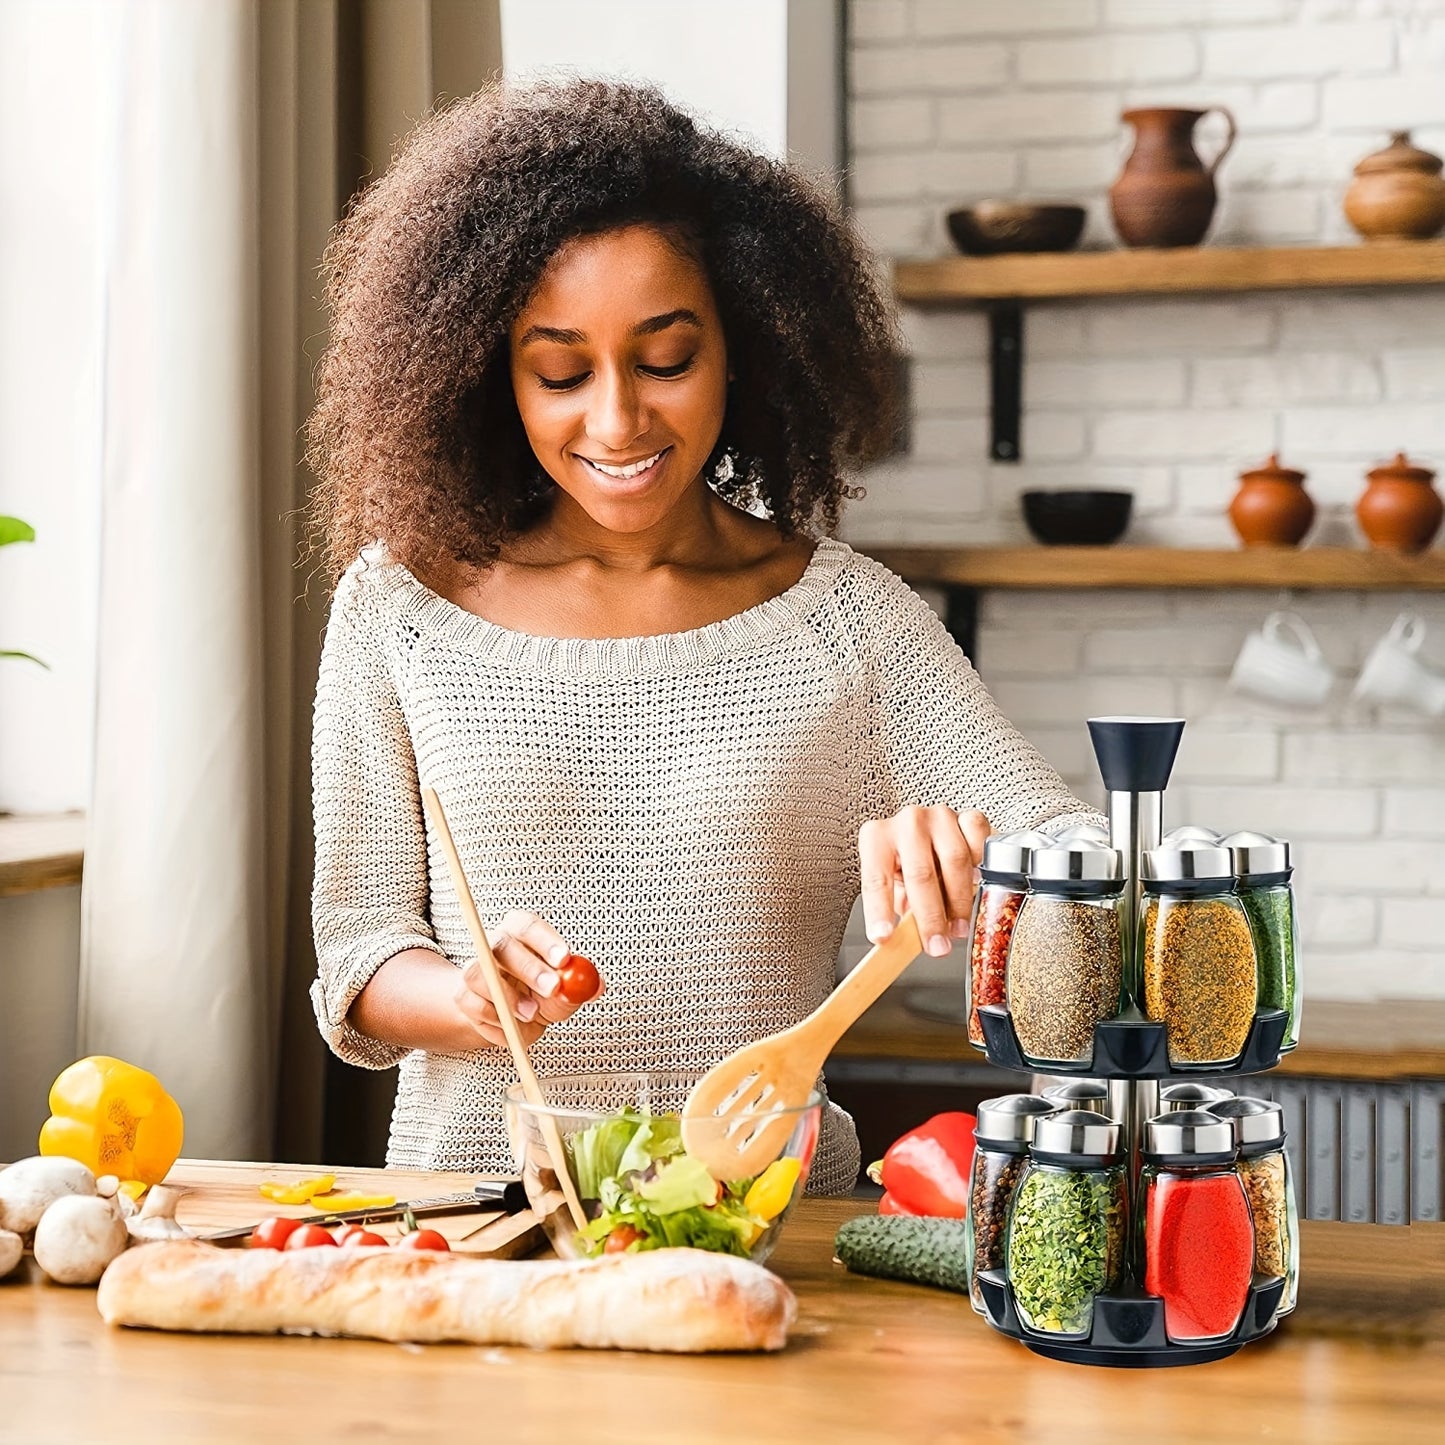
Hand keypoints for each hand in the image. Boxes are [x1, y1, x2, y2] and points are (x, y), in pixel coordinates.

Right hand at [453, 909, 606, 1049]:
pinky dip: (496, 1021)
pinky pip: (473, 1005)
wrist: (512, 1018)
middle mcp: (493, 944)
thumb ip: (580, 987)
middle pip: (501, 946)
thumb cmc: (542, 995)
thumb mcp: (566, 992)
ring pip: (478, 974)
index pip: (528, 926)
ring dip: (508, 998)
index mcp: (521, 932)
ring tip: (531, 1014)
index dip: (545, 940)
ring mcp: (473, 968)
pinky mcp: (462, 994)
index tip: (564, 959)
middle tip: (553, 989)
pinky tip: (512, 1025)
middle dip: (529, 968)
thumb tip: (596, 985)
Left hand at [858, 806, 991, 957]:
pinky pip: (979, 841)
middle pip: (920, 873)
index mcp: (877, 837)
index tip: (884, 937)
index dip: (879, 910)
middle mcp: (907, 823)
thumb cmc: (908, 863)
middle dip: (930, 917)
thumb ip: (899, 908)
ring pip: (954, 860)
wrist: (931, 836)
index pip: (876, 878)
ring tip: (958, 928)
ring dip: (959, 902)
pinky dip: (980, 863)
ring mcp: (938, 817)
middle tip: (937, 946)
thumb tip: (902, 941)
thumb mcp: (895, 886)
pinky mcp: (967, 816)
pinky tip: (976, 881)